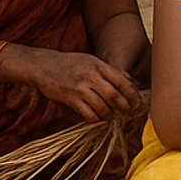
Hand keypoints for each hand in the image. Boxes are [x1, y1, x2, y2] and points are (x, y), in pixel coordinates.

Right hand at [8, 47, 140, 121]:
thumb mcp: (91, 60)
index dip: (132, 95)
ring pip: (102, 105)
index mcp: (99, 66)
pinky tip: (97, 119)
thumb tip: (129, 80)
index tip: (137, 103)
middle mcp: (91, 76)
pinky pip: (87, 112)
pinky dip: (95, 118)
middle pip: (114, 95)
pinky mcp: (69, 97)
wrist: (42, 64)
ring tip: (110, 117)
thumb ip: (109, 70)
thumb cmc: (70, 63)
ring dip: (108, 114)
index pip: (122, 81)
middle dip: (124, 106)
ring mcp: (80, 87)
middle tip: (127, 113)